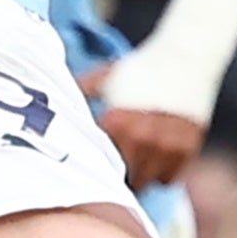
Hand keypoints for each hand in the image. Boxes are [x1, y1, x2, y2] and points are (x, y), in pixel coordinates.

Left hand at [79, 64, 203, 186]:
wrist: (185, 56)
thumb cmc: (140, 67)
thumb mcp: (103, 78)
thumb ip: (77, 95)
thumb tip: (49, 109)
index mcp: (118, 123)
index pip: (99, 163)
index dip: (94, 164)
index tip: (93, 161)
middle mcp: (143, 138)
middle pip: (122, 178)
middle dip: (117, 173)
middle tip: (114, 165)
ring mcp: (167, 146)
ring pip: (146, 181)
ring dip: (139, 175)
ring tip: (134, 161)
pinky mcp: (187, 150)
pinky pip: (168, 179)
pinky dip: (160, 173)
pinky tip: (153, 157)